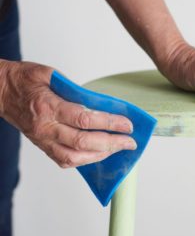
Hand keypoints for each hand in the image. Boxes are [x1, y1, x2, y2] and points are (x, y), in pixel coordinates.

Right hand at [0, 60, 136, 167]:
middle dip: (111, 143)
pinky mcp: (43, 146)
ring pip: (75, 156)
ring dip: (101, 155)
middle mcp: (46, 127)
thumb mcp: (48, 74)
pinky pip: (65, 161)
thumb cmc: (24, 80)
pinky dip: (85, 160)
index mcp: (48, 106)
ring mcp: (43, 140)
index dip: (109, 123)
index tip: (127, 124)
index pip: (85, 119)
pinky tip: (99, 154)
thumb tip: (98, 102)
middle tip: (130, 142)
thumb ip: (73, 88)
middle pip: (83, 142)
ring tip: (118, 149)